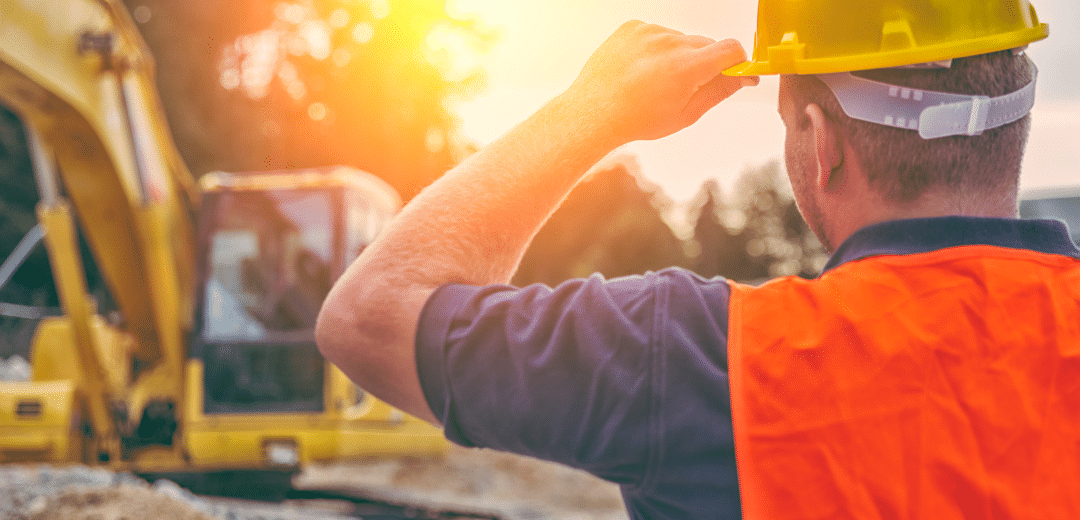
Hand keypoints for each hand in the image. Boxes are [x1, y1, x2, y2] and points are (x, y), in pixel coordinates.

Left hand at [560, 21, 757, 144]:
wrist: (594, 112)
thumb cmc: (636, 119)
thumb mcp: (685, 114)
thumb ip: (718, 92)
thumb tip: (743, 77)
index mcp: (687, 67)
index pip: (731, 49)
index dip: (737, 61)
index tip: (735, 72)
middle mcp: (670, 43)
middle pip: (705, 44)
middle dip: (704, 63)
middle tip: (684, 87)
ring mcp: (649, 32)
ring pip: (679, 39)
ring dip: (676, 56)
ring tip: (653, 81)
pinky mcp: (633, 27)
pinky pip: (656, 33)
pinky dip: (654, 49)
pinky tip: (640, 70)